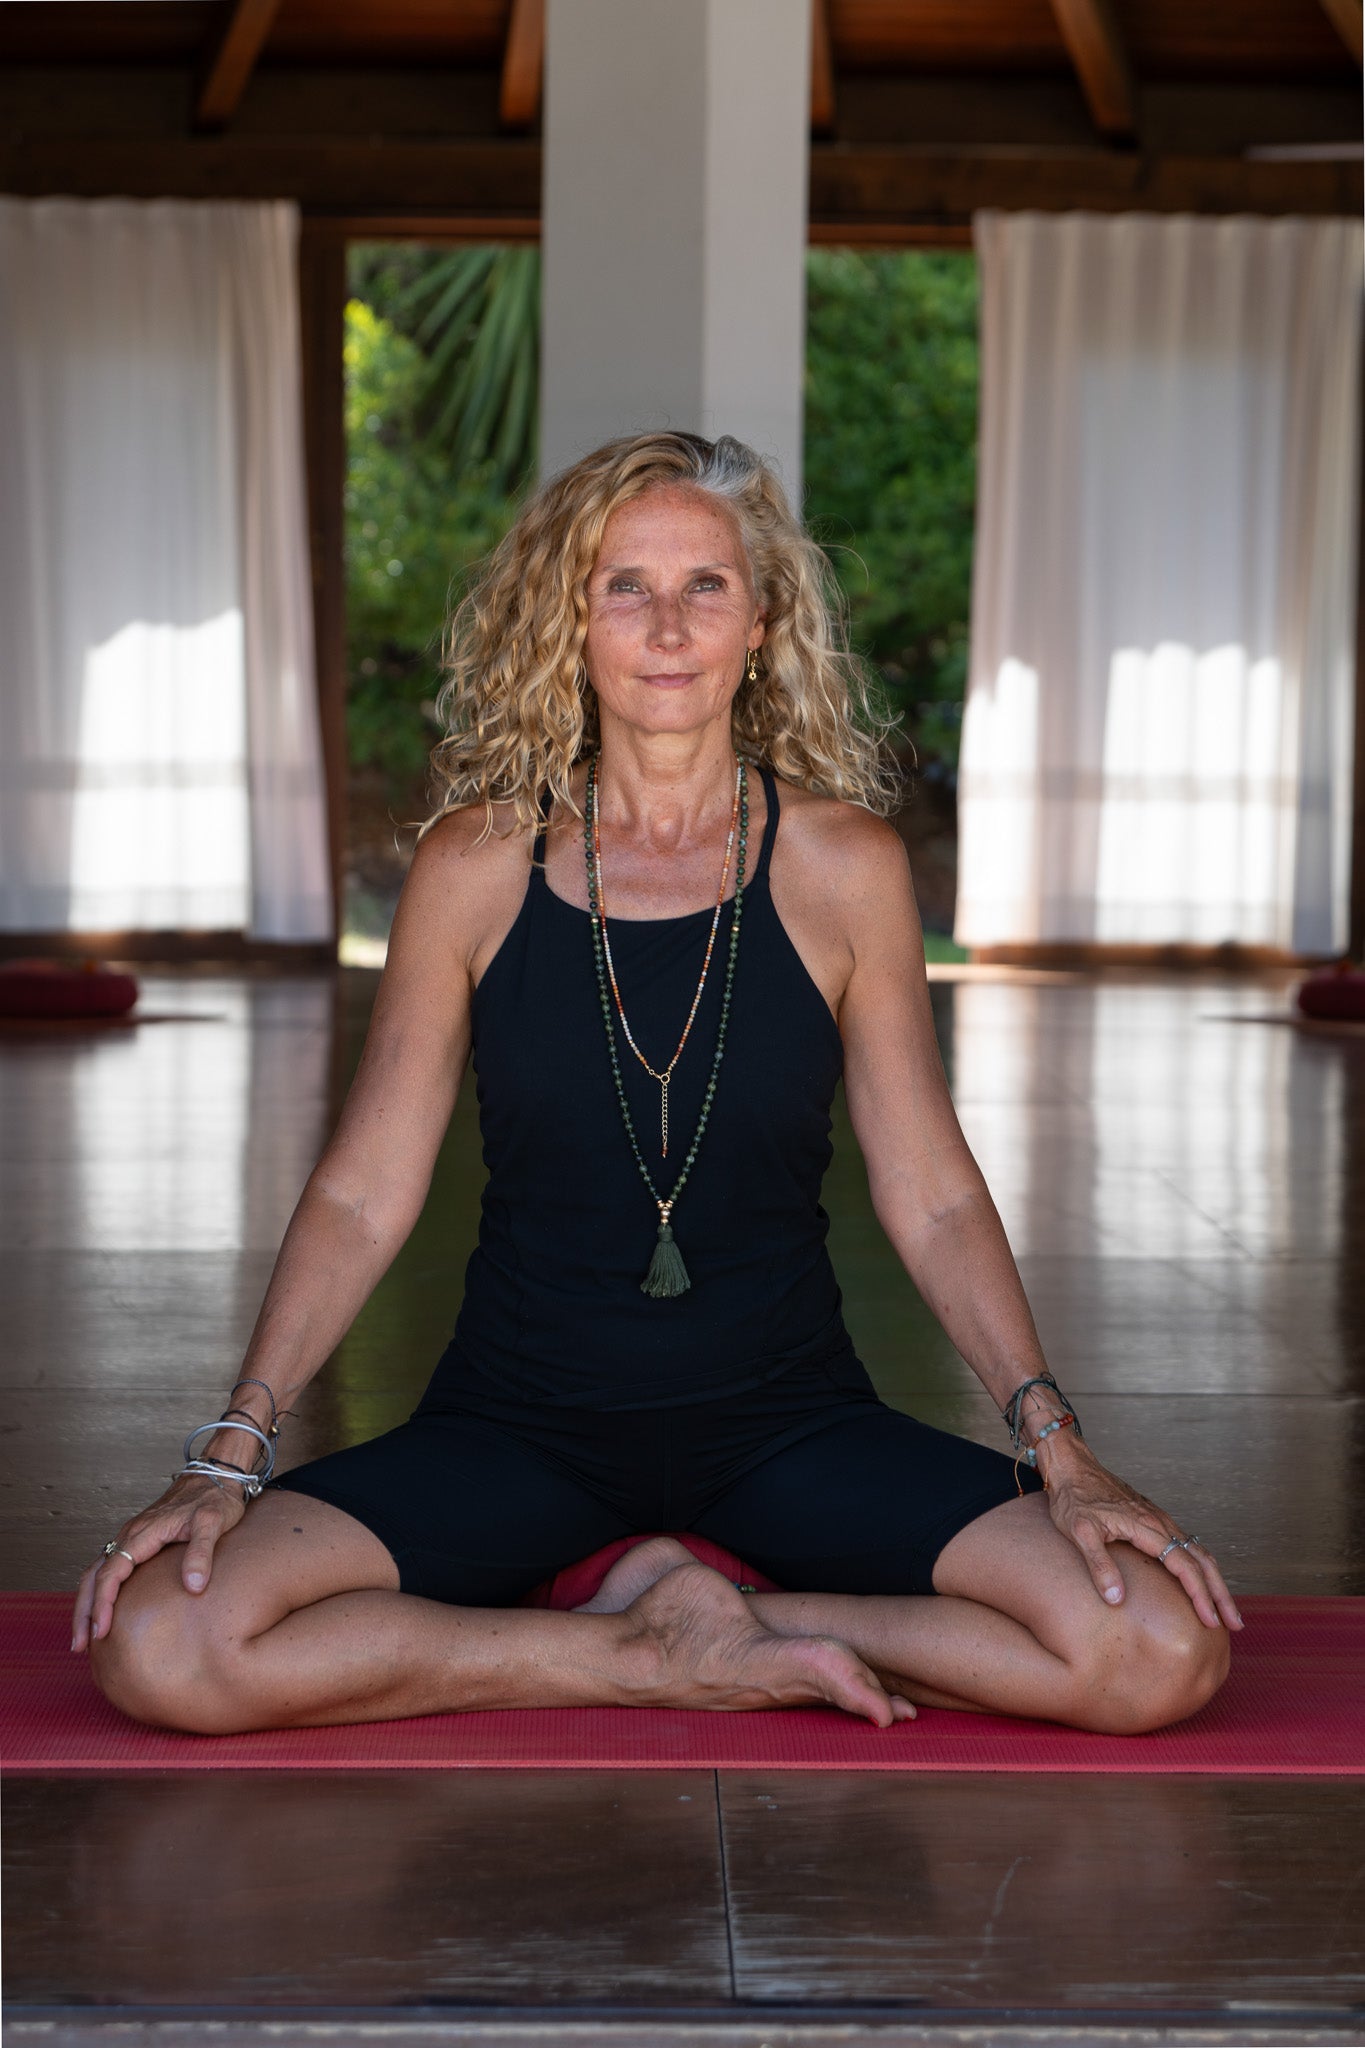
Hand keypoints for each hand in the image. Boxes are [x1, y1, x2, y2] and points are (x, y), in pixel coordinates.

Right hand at [71, 1472, 246, 1652]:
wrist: (215, 1475)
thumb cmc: (215, 1498)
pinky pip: (109, 1568)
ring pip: (96, 1573)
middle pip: (94, 1576)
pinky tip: (102, 1611)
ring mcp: (131, 1538)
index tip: (102, 1631)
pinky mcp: (138, 1541)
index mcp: (143, 1532)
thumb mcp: (214, 1523)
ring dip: (86, 1604)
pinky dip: (98, 1591)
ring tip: (84, 1637)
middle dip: (83, 1611)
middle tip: (80, 1645)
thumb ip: (201, 1553)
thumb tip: (194, 1587)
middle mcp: (130, 1534)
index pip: (113, 1572)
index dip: (104, 1603)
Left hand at [1039, 1435, 1242, 1630]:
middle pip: (1203, 1561)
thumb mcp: (1079, 1532)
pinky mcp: (1154, 1519)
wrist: (1073, 1466)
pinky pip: (1187, 1545)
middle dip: (1221, 1593)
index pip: (1184, 1566)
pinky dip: (1202, 1567)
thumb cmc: (1073, 1498)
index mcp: (1146, 1527)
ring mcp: (1160, 1520)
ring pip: (1199, 1552)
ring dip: (1215, 1581)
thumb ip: (1099, 1565)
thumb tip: (1116, 1599)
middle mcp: (1160, 1522)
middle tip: (1235, 1623)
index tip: (1209, 1621)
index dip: (1199, 1595)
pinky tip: (1202, 1581)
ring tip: (1225, 1610)